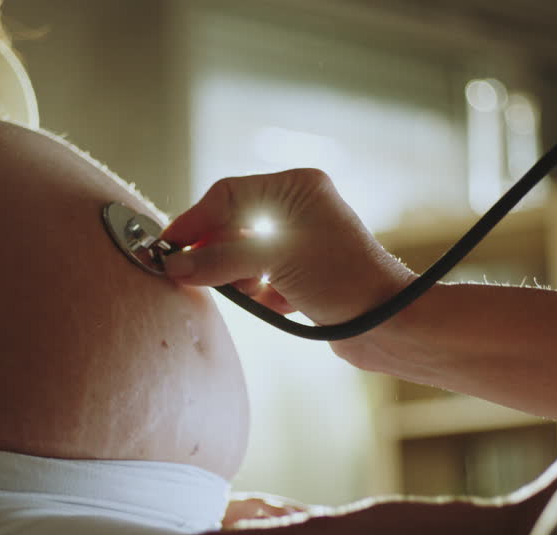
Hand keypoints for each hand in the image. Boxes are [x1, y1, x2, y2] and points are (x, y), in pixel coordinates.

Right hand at [161, 170, 416, 326]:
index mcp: (296, 187)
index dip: (194, 222)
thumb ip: (220, 259)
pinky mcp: (304, 274)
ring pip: (243, 254)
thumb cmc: (341, 279)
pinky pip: (261, 278)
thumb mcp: (273, 261)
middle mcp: (299, 208)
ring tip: (248, 293)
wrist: (389, 324)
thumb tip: (176, 264)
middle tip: (191, 275)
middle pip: (232, 224)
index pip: (227, 194)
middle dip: (215, 252)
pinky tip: (273, 305)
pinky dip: (257, 292)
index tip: (167, 249)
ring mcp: (302, 241)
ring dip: (237, 277)